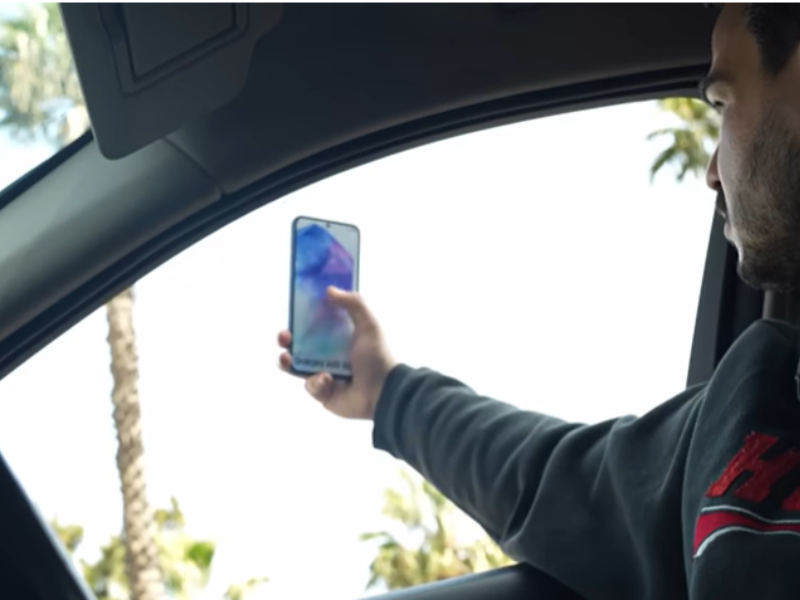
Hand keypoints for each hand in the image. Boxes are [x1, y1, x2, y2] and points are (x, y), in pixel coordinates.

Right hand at [278, 287, 395, 419]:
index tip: (294, 311)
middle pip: (300, 344)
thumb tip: (329, 289)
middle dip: (287, 339)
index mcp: (339, 337)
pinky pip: (310, 386)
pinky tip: (327, 380)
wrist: (383, 392)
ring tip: (286, 358)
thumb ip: (353, 303)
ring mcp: (324, 374)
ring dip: (288, 361)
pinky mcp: (323, 393)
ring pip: (297, 366)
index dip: (302, 318)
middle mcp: (329, 354)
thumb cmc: (377, 357)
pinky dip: (316, 382)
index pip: (315, 324)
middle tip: (284, 336)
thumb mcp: (369, 325)